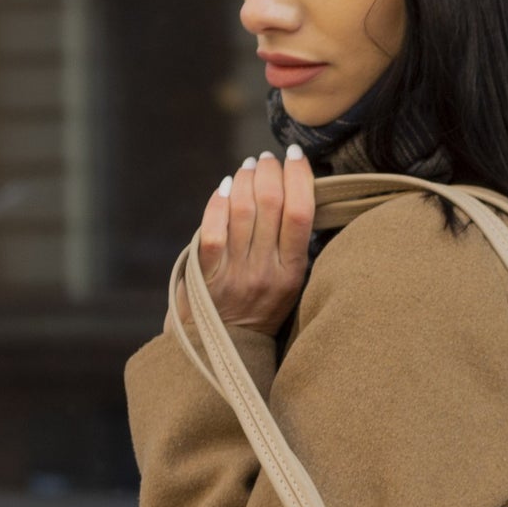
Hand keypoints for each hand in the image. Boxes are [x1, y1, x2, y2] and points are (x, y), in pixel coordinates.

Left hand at [172, 146, 314, 337]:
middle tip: (268, 159)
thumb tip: (294, 193)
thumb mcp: (289, 286)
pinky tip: (226, 187)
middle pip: (271, 203)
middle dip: (270, 170)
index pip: (301, 213)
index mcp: (292, 273)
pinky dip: (219, 201)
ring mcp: (235, 272)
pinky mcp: (206, 274)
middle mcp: (265, 271)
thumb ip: (291, 247)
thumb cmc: (259, 311)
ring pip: (243, 209)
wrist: (222, 349)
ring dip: (246, 178)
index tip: (298, 157)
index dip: (300, 177)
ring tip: (250, 167)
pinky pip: (212, 229)